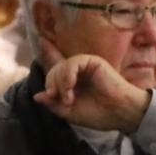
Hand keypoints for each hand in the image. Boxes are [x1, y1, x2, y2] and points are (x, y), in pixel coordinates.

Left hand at [31, 39, 149, 131]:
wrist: (120, 114)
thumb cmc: (99, 114)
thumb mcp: (70, 113)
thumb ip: (54, 104)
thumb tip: (36, 96)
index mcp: (74, 81)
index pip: (57, 65)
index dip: (48, 53)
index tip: (40, 40)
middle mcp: (79, 71)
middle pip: (54, 69)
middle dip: (51, 84)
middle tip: (57, 99)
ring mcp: (86, 65)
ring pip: (61, 66)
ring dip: (60, 83)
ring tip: (68, 99)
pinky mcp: (93, 61)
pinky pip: (72, 63)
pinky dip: (67, 75)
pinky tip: (70, 86)